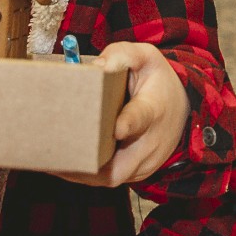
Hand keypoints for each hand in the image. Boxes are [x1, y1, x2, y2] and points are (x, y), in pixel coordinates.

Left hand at [58, 42, 190, 186]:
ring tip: (50, 163)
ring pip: (112, 178)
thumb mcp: (146, 57)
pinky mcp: (139, 173)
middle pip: (121, 165)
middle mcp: (152, 141)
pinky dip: (88, 175)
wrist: (184, 107)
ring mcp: (147, 162)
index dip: (127, 125)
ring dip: (81, 174)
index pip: (140, 118)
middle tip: (55, 156)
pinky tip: (65, 166)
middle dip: (87, 165)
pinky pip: (111, 179)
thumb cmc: (158, 81)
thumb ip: (121, 56)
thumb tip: (95, 66)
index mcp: (153, 108)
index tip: (113, 129)